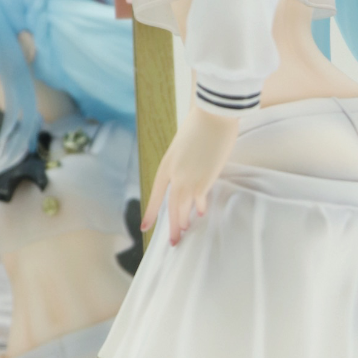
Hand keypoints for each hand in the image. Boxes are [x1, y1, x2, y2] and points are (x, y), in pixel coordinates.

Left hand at [143, 105, 240, 245]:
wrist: (213, 116)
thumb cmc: (201, 124)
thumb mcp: (184, 144)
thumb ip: (185, 161)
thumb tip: (192, 172)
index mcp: (166, 164)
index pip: (156, 194)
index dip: (150, 212)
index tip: (144, 227)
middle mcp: (175, 175)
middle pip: (170, 205)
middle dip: (170, 225)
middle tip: (172, 241)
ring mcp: (189, 178)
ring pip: (182, 207)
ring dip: (182, 222)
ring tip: (183, 234)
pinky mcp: (204, 179)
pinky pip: (199, 200)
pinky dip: (198, 208)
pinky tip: (200, 214)